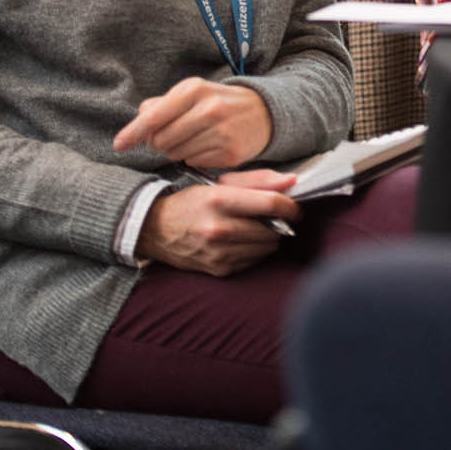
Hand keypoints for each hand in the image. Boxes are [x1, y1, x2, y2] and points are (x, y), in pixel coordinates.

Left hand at [113, 78, 271, 168]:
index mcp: (194, 90)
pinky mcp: (231, 152)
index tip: (119, 145)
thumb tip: (138, 121)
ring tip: (194, 139)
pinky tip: (208, 146)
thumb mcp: (192, 93)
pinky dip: (196, 157)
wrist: (264, 112)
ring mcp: (221, 132)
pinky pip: (195, 162)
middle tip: (171, 137)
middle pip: (161, 140)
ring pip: (176, 153)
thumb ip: (161, 105)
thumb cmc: (219, 102)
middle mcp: (209, 109)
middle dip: (159, 142)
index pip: (153, 117)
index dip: (132, 133)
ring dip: (177, 150)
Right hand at [136, 170, 299, 275]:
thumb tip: (292, 181)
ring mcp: (218, 252)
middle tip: (273, 218)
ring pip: (266, 247)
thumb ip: (257, 180)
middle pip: (272, 229)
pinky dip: (254, 251)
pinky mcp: (218, 269)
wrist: (155, 230)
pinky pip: (253, 261)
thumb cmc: (192, 203)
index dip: (290, 206)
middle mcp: (218, 228)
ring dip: (268, 238)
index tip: (295, 208)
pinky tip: (241, 242)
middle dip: (279, 223)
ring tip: (254, 228)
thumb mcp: (219, 183)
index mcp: (219, 200)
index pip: (271, 204)